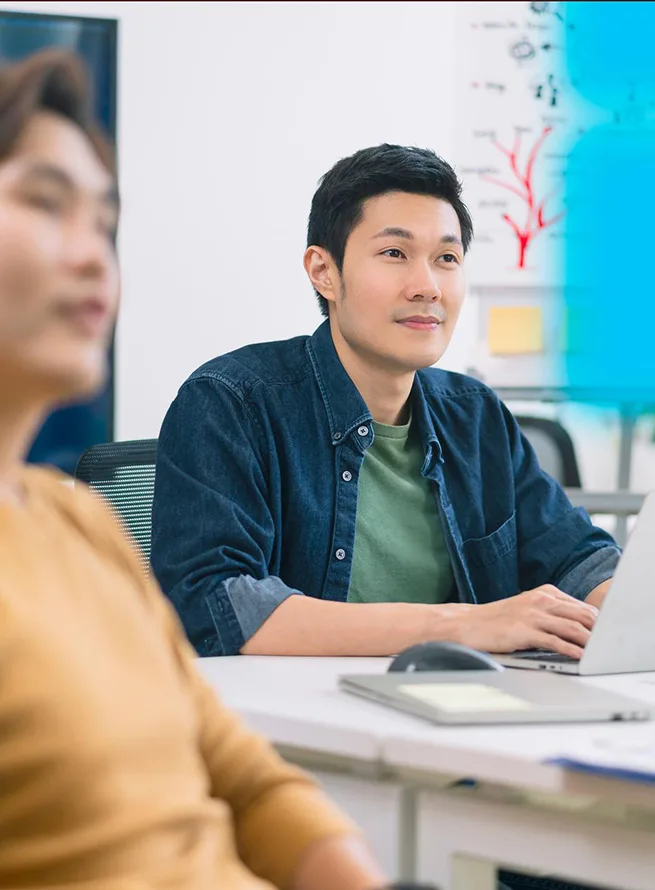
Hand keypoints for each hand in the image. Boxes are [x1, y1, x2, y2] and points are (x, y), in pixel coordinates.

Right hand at [452, 585, 598, 658]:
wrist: (466, 624)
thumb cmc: (497, 620)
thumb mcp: (527, 609)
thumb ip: (552, 614)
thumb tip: (579, 627)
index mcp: (544, 593)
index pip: (581, 606)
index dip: (597, 621)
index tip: (606, 633)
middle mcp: (540, 600)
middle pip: (581, 615)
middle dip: (598, 630)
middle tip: (608, 644)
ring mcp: (532, 615)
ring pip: (571, 627)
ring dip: (589, 641)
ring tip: (599, 653)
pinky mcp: (523, 631)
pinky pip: (554, 641)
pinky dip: (570, 649)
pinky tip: (579, 657)